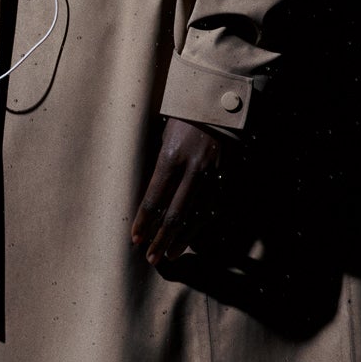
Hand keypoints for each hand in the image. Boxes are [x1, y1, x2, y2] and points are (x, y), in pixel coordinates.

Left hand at [130, 119, 223, 264]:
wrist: (220, 103)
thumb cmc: (185, 117)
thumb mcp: (165, 136)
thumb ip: (162, 165)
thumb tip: (154, 196)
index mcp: (171, 157)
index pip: (153, 199)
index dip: (143, 221)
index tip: (135, 238)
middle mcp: (192, 169)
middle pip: (174, 214)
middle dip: (160, 238)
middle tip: (150, 258)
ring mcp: (211, 175)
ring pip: (195, 216)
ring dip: (181, 238)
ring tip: (168, 255)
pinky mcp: (226, 177)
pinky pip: (211, 208)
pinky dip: (199, 226)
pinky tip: (190, 238)